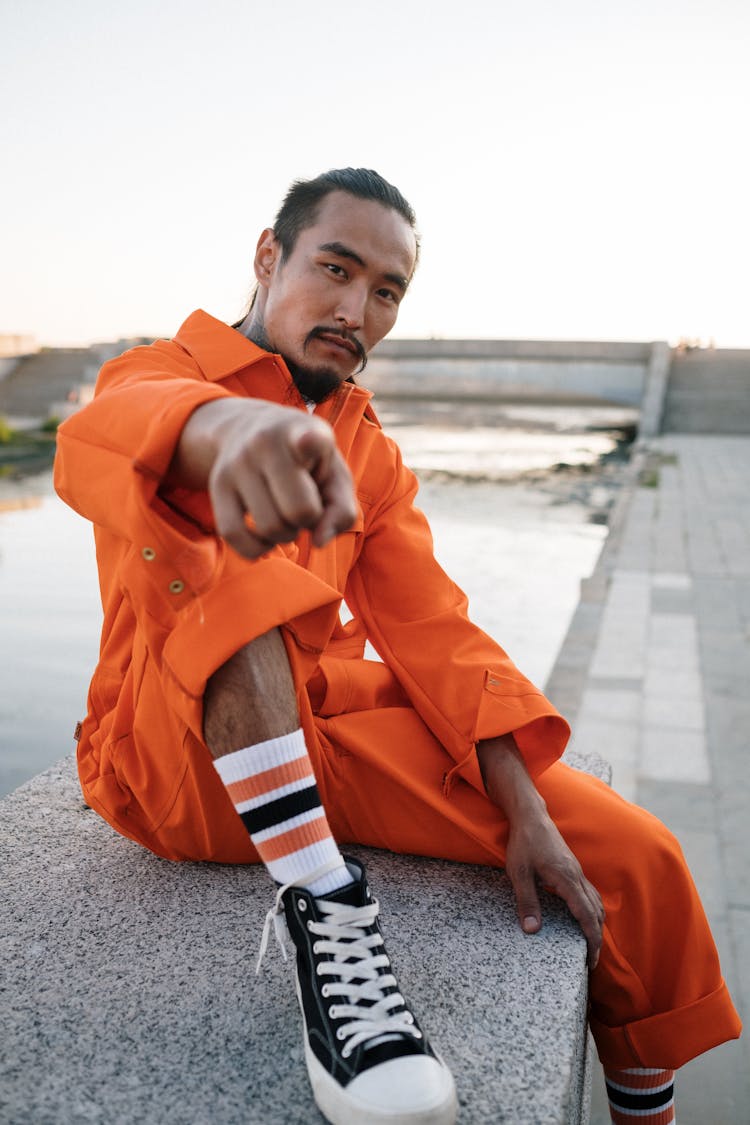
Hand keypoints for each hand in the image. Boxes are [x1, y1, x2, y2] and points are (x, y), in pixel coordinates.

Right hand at [167, 398, 357, 558]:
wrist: (251, 430)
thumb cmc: (306, 462)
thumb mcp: (334, 476)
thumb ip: (341, 511)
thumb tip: (318, 543)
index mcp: (306, 433)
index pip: (309, 439)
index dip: (310, 443)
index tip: (308, 441)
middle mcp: (266, 442)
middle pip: (298, 512)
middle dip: (308, 521)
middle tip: (305, 505)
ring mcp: (238, 462)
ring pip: (269, 528)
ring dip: (285, 535)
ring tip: (285, 514)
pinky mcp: (217, 484)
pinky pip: (233, 535)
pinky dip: (255, 549)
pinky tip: (266, 537)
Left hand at [476, 736, 603, 967]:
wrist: (530, 816)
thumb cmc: (523, 843)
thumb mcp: (519, 874)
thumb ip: (527, 902)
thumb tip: (532, 930)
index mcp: (567, 879)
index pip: (586, 916)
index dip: (591, 940)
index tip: (591, 960)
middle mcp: (577, 876)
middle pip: (596, 912)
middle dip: (595, 937)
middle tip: (590, 960)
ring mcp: (577, 871)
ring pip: (595, 902)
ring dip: (595, 923)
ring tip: (588, 943)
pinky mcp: (572, 868)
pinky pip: (588, 893)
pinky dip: (590, 910)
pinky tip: (581, 916)